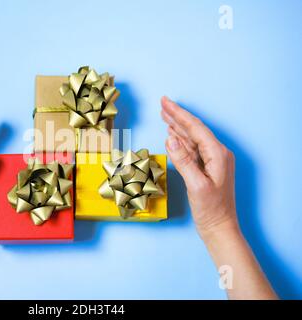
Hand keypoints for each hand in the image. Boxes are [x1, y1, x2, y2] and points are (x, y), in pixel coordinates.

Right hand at [161, 97, 236, 237]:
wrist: (219, 228)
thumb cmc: (211, 210)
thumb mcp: (196, 185)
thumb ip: (184, 160)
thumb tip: (170, 139)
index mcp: (218, 154)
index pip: (196, 128)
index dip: (179, 114)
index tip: (165, 102)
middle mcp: (217, 154)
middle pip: (194, 130)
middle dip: (178, 116)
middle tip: (162, 104)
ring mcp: (212, 161)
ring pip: (192, 138)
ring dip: (178, 127)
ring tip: (165, 116)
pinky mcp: (207, 168)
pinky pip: (192, 149)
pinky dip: (180, 141)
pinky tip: (172, 136)